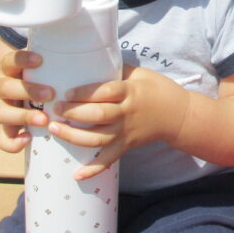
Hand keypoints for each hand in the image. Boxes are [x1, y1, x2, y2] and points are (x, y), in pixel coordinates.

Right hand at [0, 50, 52, 152]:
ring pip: (2, 114)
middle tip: (50, 94)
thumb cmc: (30, 73)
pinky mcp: (3, 127)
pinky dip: (12, 143)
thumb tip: (88, 46)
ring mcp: (0, 107)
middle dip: (28, 91)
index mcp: (9, 68)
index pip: (11, 60)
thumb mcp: (34, 62)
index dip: (23, 59)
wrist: (2, 90)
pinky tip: (28, 140)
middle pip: (6, 88)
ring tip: (43, 120)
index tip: (40, 60)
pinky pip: (2, 139)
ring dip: (23, 116)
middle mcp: (1, 87)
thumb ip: (53, 57)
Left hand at [48, 65, 189, 179]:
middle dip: (74, 113)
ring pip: (98, 138)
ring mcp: (126, 131)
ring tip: (55, 129)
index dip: (84, 92)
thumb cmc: (158, 89)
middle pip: (98, 115)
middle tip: (56, 109)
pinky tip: (76, 174)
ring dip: (74, 136)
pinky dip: (93, 169)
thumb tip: (93, 58)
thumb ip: (118, 69)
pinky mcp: (127, 145)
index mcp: (130, 92)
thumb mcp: (140, 74)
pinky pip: (108, 159)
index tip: (67, 92)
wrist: (178, 115)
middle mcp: (127, 113)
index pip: (105, 92)